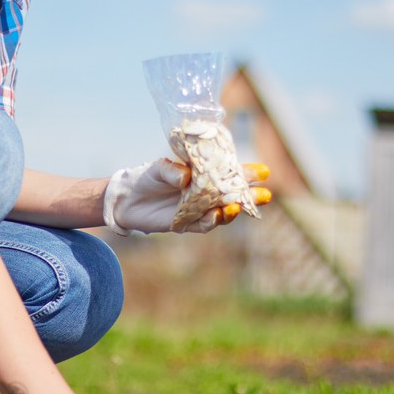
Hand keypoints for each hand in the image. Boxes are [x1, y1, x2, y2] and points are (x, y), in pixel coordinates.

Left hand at [102, 159, 271, 235]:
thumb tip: (186, 177)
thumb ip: (172, 170)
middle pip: (233, 195)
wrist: (127, 199)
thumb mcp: (159, 168)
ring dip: (233, 210)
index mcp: (204, 175)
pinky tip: (217, 215)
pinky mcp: (187, 223)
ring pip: (222, 212)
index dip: (247, 173)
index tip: (264, 171)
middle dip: (250, 196)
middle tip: (266, 195)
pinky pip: (204, 224)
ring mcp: (198, 209)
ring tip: (237, 206)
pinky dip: (211, 221)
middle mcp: (205, 193)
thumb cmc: (147, 178)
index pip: (229, 173)